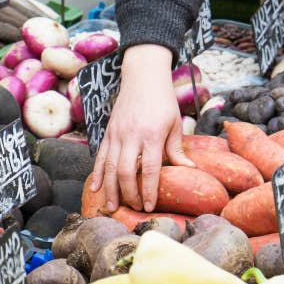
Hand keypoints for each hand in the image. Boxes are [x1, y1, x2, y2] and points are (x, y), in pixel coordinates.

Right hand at [89, 44, 194, 212]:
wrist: (143, 76)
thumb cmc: (163, 100)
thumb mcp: (175, 123)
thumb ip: (176, 149)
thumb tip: (189, 170)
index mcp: (151, 135)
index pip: (149, 169)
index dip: (148, 190)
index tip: (149, 206)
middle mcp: (131, 136)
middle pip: (125, 171)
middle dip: (129, 194)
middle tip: (134, 208)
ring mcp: (116, 134)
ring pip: (109, 167)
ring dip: (110, 189)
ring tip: (111, 207)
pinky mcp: (107, 132)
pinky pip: (99, 156)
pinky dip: (96, 174)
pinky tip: (94, 188)